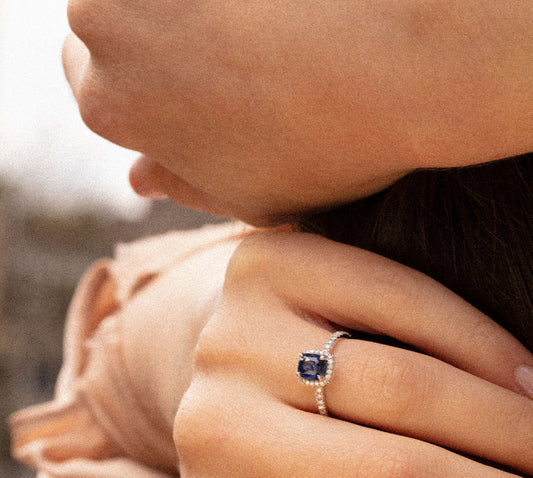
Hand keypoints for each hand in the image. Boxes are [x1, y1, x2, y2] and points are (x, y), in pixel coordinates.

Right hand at [64, 0, 532, 224]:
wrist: (400, 57)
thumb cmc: (325, 147)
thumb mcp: (249, 195)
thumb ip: (185, 183)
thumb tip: (139, 178)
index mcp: (106, 104)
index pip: (91, 82)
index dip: (143, 86)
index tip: (191, 86)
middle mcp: (98, 21)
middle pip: (100, 21)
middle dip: (145, 36)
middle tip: (219, 53)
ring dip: (181, 0)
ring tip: (255, 26)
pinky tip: (271, 10)